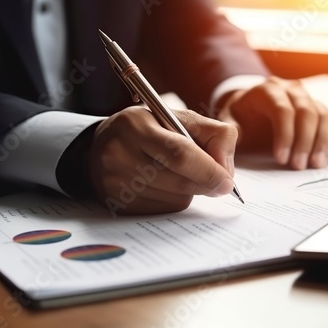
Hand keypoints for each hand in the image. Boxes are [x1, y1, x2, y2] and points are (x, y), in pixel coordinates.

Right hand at [88, 107, 237, 214]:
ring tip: (179, 174)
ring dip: (191, 191)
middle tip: (219, 184)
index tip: (227, 181)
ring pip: (175, 198)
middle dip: (206, 184)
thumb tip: (226, 169)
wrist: (100, 149)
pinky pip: (164, 210)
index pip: (180, 153)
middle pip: (179, 181)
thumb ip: (211, 133)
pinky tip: (166, 186)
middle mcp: (120, 154)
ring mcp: (116, 183)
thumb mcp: (176, 118)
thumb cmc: (148, 131)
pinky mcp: (119, 204)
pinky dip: (176, 200)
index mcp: (135, 125)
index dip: (209, 170)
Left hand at [217, 76, 327, 168]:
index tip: (281, 159)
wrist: (250, 103)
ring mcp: (308, 98)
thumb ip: (230, 132)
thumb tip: (231, 149)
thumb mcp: (229, 119)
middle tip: (300, 166)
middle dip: (304, 141)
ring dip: (322, 142)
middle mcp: (292, 90)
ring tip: (316, 165)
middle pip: (307, 112)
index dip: (285, 135)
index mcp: (268, 90)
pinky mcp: (320, 110)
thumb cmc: (240, 115)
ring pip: (324, 116)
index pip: (283, 110)